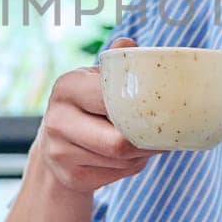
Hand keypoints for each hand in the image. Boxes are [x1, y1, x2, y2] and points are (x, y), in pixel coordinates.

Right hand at [34, 37, 158, 194]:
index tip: (163, 107)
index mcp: (67, 87)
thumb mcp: (95, 80)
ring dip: (144, 153)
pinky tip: (131, 155)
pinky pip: (119, 174)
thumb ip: (115, 63)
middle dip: (148, 140)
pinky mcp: (71, 177)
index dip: (142, 107)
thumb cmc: (87, 106)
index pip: (112, 100)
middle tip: (167, 132)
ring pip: (123, 160)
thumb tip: (129, 45)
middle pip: (119, 142)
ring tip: (148, 140)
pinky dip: (133, 166)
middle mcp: (57, 120)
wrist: (54, 148)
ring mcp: (60, 153)